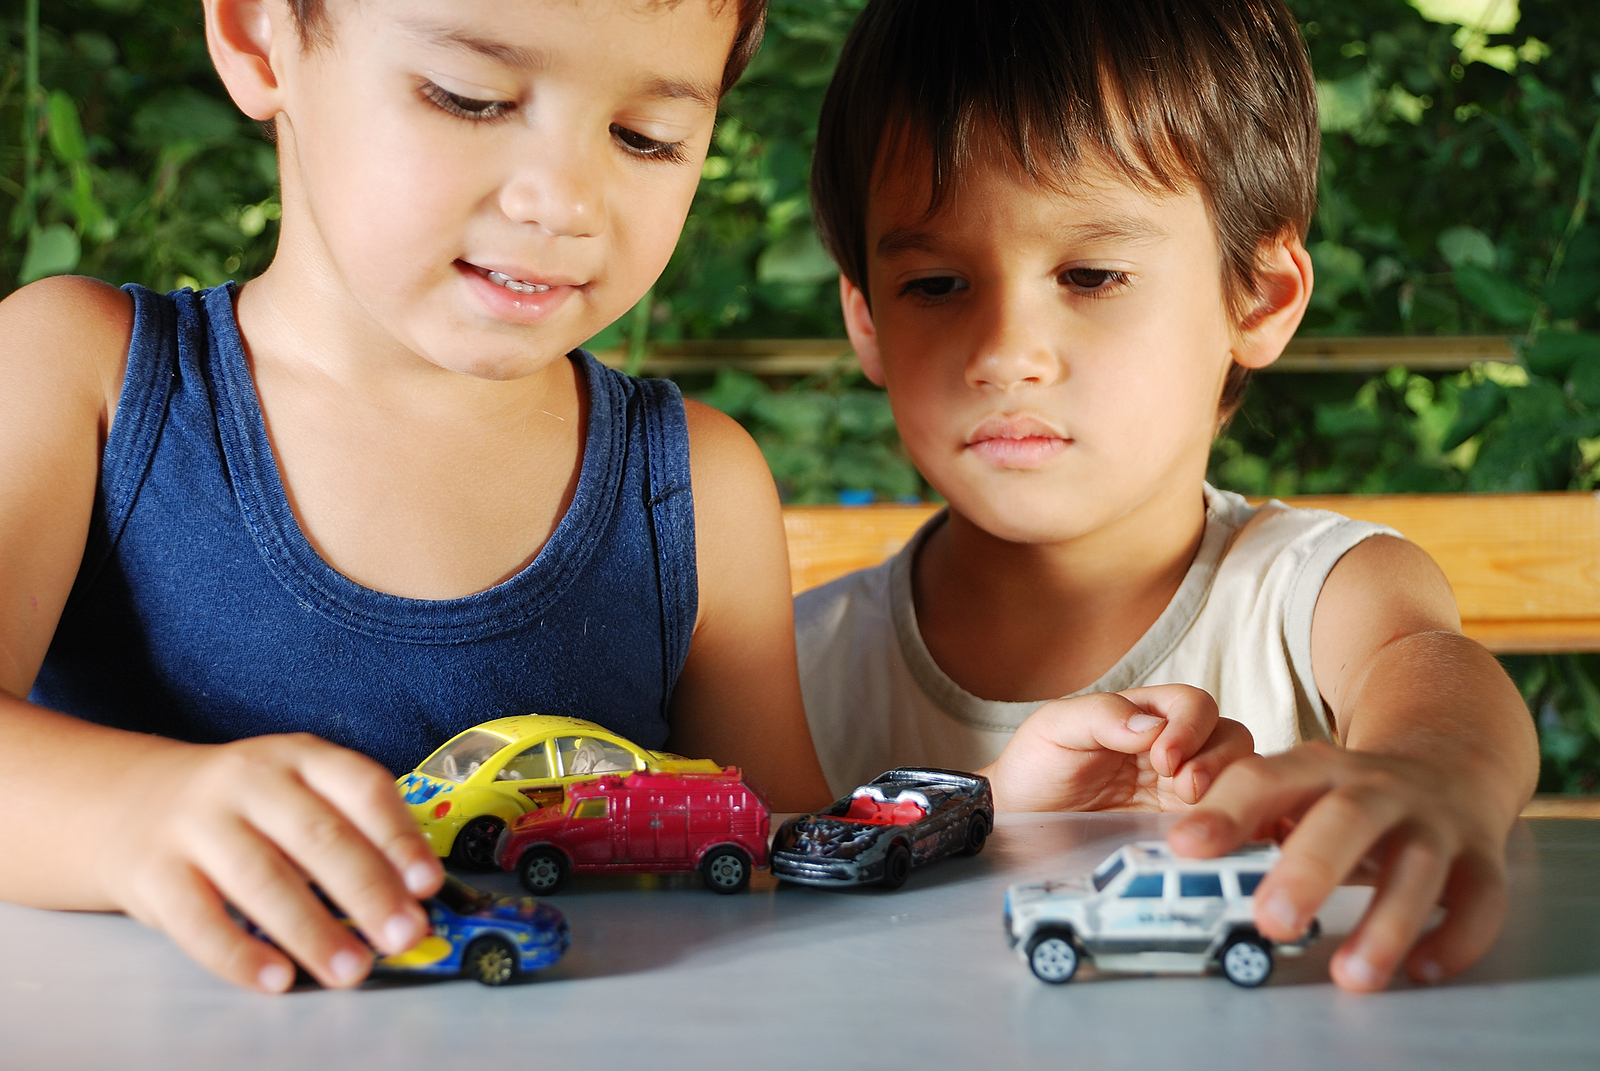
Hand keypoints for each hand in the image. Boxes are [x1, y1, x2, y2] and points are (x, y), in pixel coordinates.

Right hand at [96, 733, 443, 991]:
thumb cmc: (243, 809)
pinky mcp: (153, 871)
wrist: (128, 802)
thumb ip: (350, 829)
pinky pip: (198, 919)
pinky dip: (240, 953)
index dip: (399, 838)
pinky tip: (276, 978)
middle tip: (404, 936)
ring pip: (262, 879)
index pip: (362, 788)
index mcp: (300, 757)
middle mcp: (250, 781)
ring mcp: (197, 824)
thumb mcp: (298, 792)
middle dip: (368, 891)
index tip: (428, 884)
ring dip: (313, 931)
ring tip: (352, 969)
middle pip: (318, 836)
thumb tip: (410, 894)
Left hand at [979, 685, 1253, 811]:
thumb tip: (1152, 726)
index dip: (1191, 727)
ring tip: (1196, 816)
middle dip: (1219, 761)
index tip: (1164, 758)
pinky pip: (1222, 826)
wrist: (1017, 822)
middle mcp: (1175, 750)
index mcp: (1148, 716)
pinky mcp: (1182, 832)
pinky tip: (1214, 842)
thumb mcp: (1056, 727)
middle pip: (1231, 739)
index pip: (1195, 706)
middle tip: (1186, 790)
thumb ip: (1101, 715)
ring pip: (1237, 782)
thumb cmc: (1035, 766)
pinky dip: (1230, 829)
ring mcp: (1181, 793)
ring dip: (1228, 795)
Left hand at [1167, 741, 1510, 991]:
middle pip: (1345, 816)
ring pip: (1415, 866)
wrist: (1451, 761)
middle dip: (1309, 869)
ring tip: (1352, 976)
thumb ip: (1245, 813)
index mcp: (1317, 768)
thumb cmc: (1349, 792)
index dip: (1225, 810)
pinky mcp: (1481, 855)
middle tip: (1271, 920)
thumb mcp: (1296, 788)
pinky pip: (1480, 897)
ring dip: (1386, 923)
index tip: (1186, 847)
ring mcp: (1432, 820)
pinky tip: (1423, 969)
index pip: (1265, 778)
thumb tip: (1181, 852)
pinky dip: (1457, 935)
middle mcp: (1377, 788)